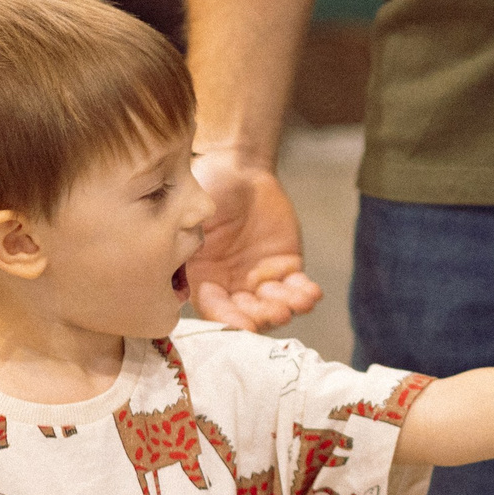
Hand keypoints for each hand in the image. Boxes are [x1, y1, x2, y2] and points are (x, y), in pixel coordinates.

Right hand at [189, 148, 323, 328]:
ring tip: (297, 303)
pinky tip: (312, 294)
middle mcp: (230, 285)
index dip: (229, 319)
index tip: (244, 326)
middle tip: (276, 313)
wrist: (239, 168)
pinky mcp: (285, 267)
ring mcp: (259, 279)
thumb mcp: (190, 215)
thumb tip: (182, 264)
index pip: (214, 308)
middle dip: (262, 316)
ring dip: (286, 307)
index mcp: (202, 278)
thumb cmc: (208, 188)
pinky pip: (296, 287)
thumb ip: (188, 242)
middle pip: (246, 313)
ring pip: (274, 304)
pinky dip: (305, 294)